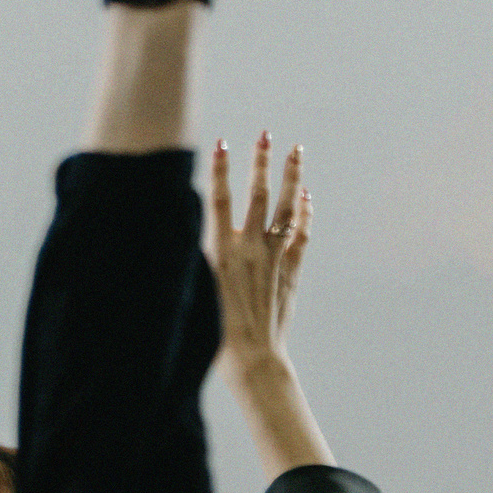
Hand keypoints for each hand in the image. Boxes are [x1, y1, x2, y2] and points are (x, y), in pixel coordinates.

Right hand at [209, 132, 308, 373]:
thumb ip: (197, 257)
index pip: (222, 200)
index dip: (221, 170)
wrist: (252, 357)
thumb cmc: (214, 330)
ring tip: (297, 151)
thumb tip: (185, 228)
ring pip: (286, 209)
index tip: (221, 143)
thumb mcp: (195, 289)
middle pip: (259, 196)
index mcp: (222, 251)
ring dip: (292, 178)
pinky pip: (301, 235)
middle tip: (266, 135)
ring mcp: (275, 258)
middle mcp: (251, 249)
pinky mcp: (290, 272)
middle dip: (262, 162)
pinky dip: (305, 214)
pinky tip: (306, 197)